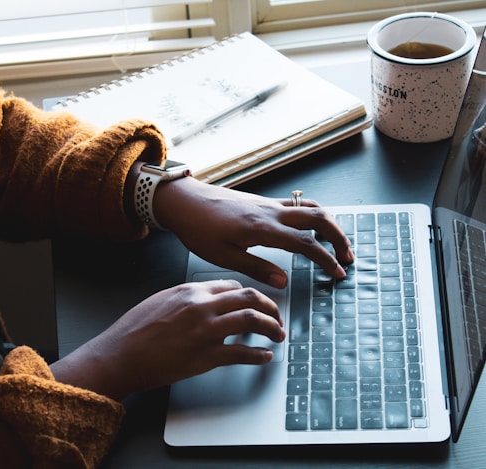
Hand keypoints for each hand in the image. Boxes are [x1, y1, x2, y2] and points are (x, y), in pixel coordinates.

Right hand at [51, 279, 284, 399]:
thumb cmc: (135, 329)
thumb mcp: (162, 299)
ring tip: (278, 335)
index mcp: (191, 290)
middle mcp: (202, 306)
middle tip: (277, 317)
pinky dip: (258, 355)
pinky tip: (265, 357)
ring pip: (252, 320)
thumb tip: (209, 300)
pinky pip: (241, 353)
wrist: (119, 355)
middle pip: (249, 298)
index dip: (250, 295)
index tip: (257, 303)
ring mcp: (206, 331)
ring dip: (272, 327)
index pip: (233, 286)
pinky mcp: (205, 357)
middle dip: (270, 307)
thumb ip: (189, 297)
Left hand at [154, 176, 353, 288]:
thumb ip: (257, 268)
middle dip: (338, 236)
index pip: (306, 243)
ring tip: (336, 241)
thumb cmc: (199, 229)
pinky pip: (297, 204)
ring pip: (310, 207)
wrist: (185, 201)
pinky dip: (313, 214)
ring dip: (329, 223)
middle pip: (318, 217)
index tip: (337, 273)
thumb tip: (284, 281)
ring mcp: (268, 203)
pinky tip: (311, 227)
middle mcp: (271, 212)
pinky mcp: (263, 201)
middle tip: (347, 256)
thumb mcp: (224, 257)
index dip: (326, 259)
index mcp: (263, 228)